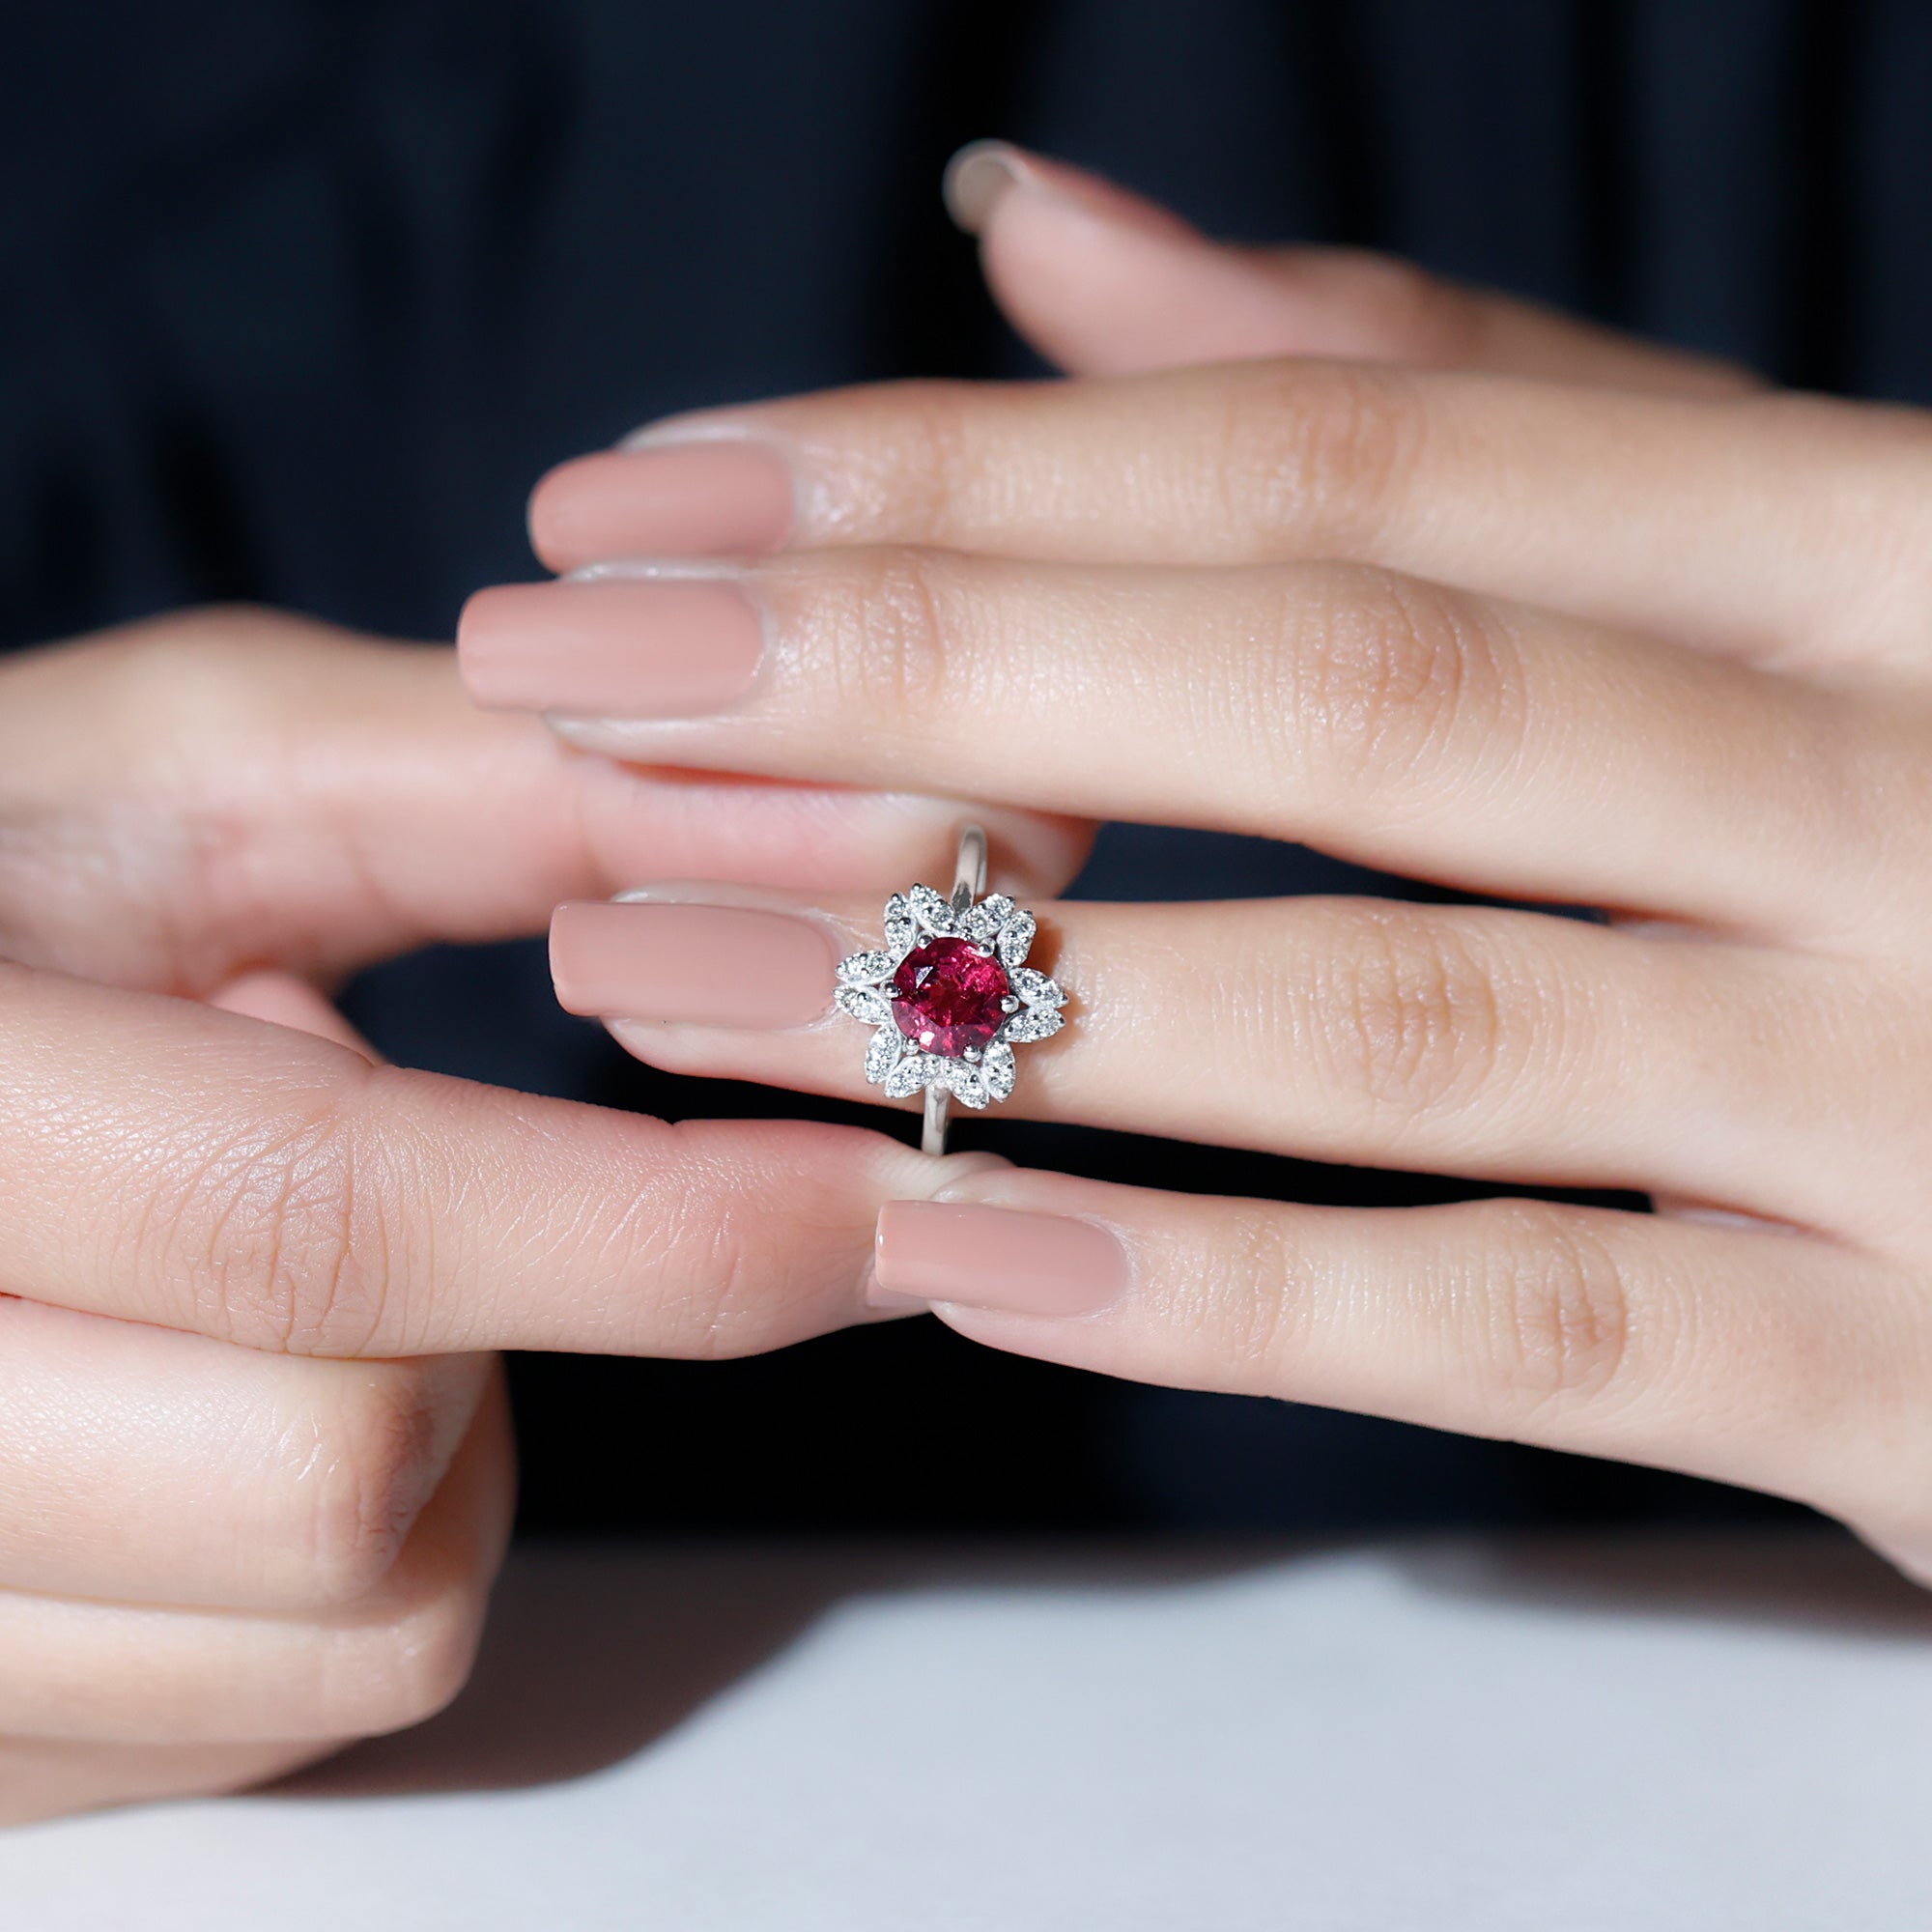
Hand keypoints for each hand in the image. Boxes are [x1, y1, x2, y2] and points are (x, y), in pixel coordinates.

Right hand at [0, 606, 1076, 1821]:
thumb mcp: (190, 782)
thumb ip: (518, 795)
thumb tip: (874, 832)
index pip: (314, 1226)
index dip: (652, 1228)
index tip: (899, 1201)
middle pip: (352, 1480)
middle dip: (498, 1317)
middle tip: (402, 1145)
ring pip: (360, 1624)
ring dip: (437, 1426)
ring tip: (285, 1259)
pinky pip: (299, 1701)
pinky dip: (360, 1542)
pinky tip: (238, 1381)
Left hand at [466, 146, 1931, 1583]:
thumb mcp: (1776, 579)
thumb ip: (1457, 415)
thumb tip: (1065, 239)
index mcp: (1885, 542)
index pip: (1349, 451)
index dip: (967, 469)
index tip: (650, 503)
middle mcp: (1926, 778)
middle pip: (1346, 690)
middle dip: (912, 682)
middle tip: (566, 683)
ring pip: (1401, 1018)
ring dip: (984, 1004)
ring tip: (652, 978)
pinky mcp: (1927, 1383)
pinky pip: (1528, 1331)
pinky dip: (1230, 1295)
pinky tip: (956, 1251)